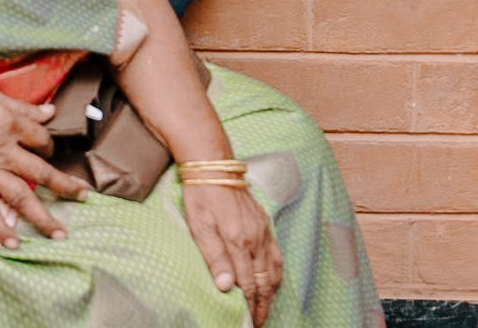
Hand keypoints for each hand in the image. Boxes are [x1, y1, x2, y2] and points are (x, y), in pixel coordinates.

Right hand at [0, 81, 83, 247]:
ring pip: (20, 197)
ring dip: (41, 217)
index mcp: (11, 124)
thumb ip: (22, 107)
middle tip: (83, 198)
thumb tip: (49, 111)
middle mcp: (4, 150)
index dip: (50, 143)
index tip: (50, 148)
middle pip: (41, 172)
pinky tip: (12, 244)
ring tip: (58, 233)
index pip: (42, 138)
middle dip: (64, 186)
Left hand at [182, 175, 282, 324]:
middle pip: (264, 280)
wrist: (215, 166)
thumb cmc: (202, 197)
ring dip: (271, 292)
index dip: (249, 305)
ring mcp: (263, 230)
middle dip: (263, 305)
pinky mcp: (265, 223)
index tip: (248, 322)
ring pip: (274, 269)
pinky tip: (273, 281)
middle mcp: (255, 238)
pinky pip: (276, 254)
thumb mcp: (200, 228)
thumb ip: (214, 258)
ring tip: (266, 308)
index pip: (248, 283)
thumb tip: (225, 287)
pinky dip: (277, 273)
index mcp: (238, 241)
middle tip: (258, 323)